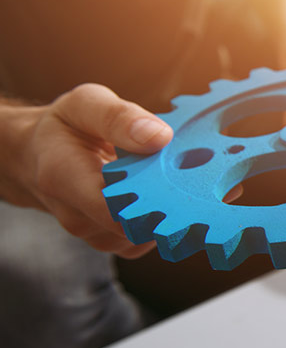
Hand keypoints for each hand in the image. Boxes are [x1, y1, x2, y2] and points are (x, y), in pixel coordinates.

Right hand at [1, 84, 171, 257]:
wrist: (38, 157)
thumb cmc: (66, 127)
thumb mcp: (85, 105)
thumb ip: (119, 117)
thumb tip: (160, 137)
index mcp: (64, 178)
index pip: (113, 209)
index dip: (153, 201)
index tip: (181, 183)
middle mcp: (76, 216)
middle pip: (135, 226)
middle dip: (167, 204)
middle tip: (185, 176)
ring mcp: (95, 234)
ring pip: (146, 235)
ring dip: (166, 210)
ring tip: (167, 178)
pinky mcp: (113, 242)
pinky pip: (147, 239)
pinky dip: (161, 219)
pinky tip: (160, 193)